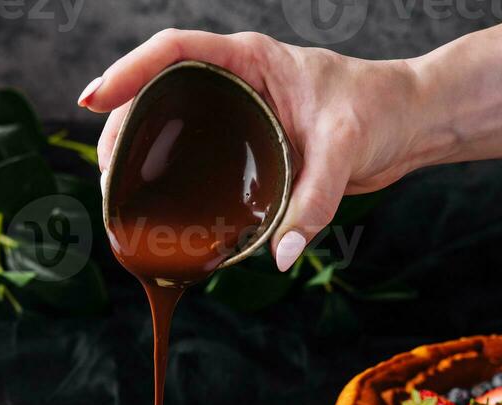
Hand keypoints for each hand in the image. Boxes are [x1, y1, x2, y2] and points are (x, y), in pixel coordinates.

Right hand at [78, 30, 418, 270]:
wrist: (407, 125)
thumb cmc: (379, 115)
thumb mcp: (345, 152)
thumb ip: (313, 203)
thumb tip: (281, 256)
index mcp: (251, 60)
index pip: (174, 50)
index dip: (129, 71)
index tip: (95, 100)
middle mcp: (238, 80)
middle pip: (160, 88)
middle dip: (124, 122)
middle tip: (105, 169)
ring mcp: (241, 111)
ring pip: (175, 120)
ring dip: (142, 149)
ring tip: (118, 185)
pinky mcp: (250, 142)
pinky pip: (199, 150)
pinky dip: (174, 171)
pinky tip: (160, 199)